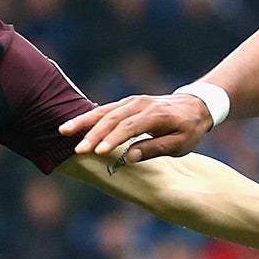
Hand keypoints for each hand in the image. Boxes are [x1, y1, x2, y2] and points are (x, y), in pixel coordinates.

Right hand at [60, 93, 213, 161]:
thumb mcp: (180, 144)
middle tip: (77, 150)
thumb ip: (155, 149)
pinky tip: (73, 126)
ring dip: (84, 122)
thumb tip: (129, 157)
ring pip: (104, 111)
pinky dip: (88, 117)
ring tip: (63, 131)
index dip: (112, 139)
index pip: (129, 127)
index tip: (98, 152)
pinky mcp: (126, 103)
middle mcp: (140, 104)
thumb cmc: (188, 129)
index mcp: (155, 115)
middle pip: (112, 118)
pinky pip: (105, 109)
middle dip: (93, 134)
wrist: (194, 105)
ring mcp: (131, 101)